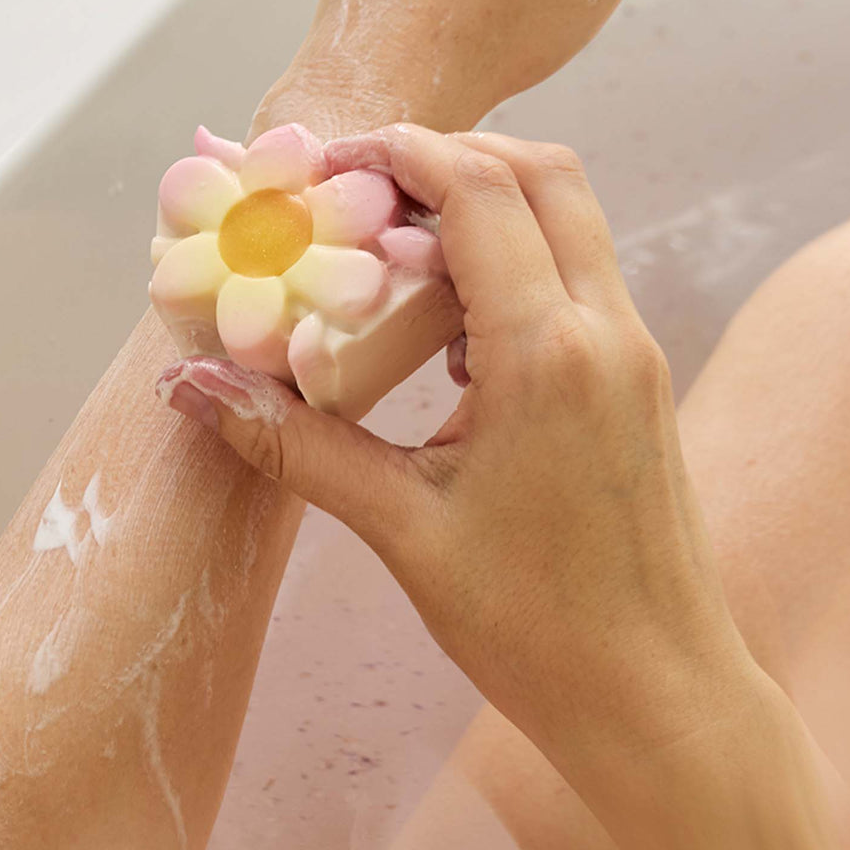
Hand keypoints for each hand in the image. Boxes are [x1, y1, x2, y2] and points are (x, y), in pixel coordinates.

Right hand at [161, 124, 744, 740]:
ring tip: (394, 252)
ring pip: (566, 217)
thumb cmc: (534, 626)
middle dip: (447, 156)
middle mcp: (605, 330)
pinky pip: (575, 274)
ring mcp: (631, 350)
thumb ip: (293, 443)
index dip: (402, 152)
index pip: (482, 191)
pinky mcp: (634, 375)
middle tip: (362, 192)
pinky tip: (448, 331)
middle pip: (541, 172)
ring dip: (482, 205)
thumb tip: (192, 388)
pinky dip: (511, 259)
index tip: (330, 165)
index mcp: (547, 354)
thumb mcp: (401, 527)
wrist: (658, 696)